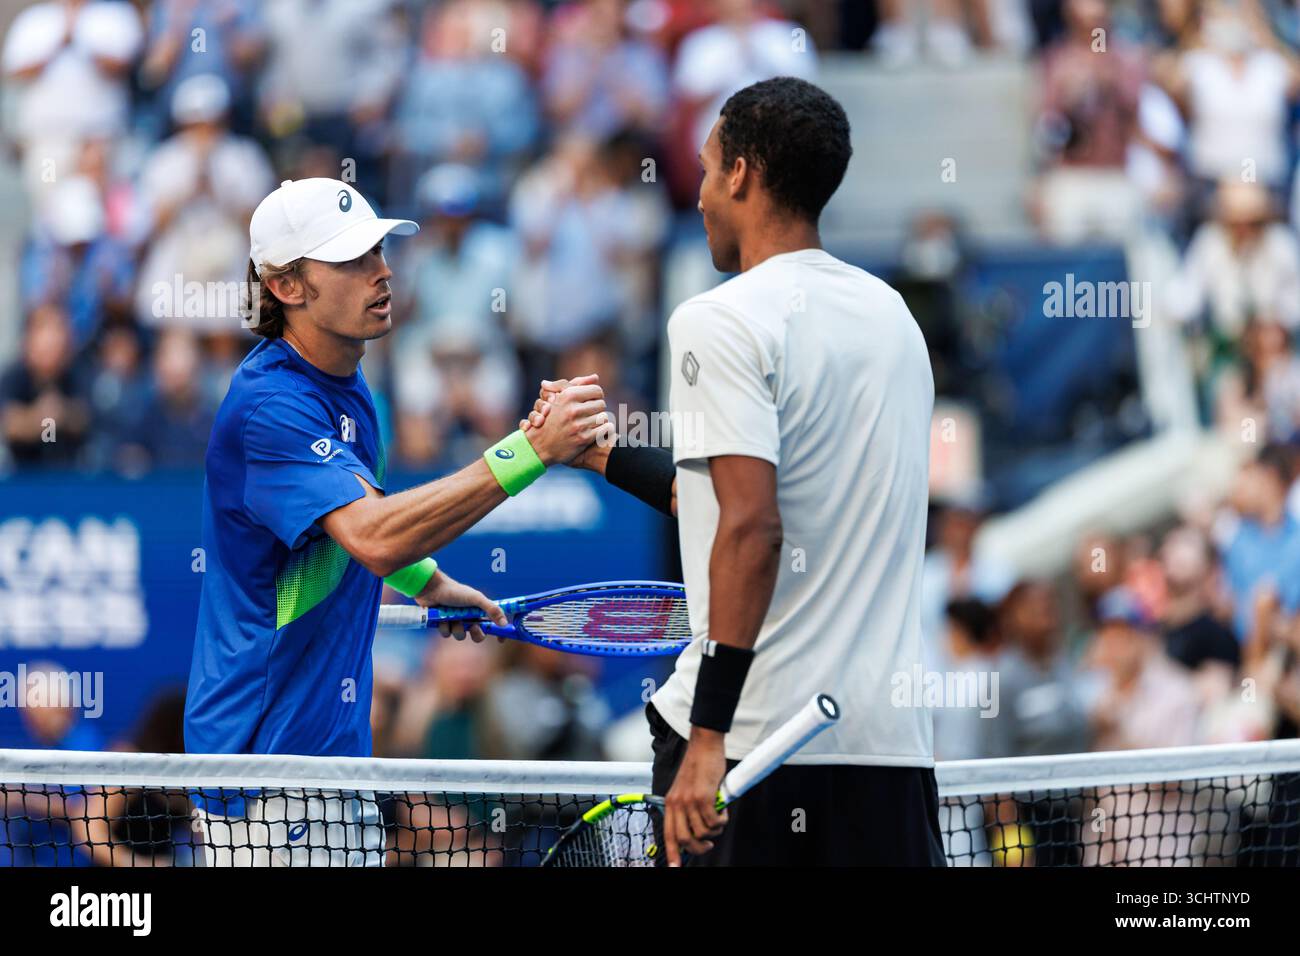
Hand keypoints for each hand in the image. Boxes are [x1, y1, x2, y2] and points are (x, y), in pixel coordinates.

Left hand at [413, 570, 506, 642]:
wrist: (432, 589)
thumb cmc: (455, 591)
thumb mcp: (476, 599)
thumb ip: (492, 610)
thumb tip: (505, 624)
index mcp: (479, 610)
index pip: (493, 623)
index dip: (499, 632)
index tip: (501, 641)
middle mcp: (469, 617)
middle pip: (478, 635)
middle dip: (475, 633)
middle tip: (472, 627)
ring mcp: (456, 621)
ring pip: (460, 636)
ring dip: (457, 628)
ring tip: (452, 617)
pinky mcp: (444, 624)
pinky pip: (447, 634)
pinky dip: (445, 626)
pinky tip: (441, 618)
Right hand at [521, 379, 607, 466]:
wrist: (539, 445)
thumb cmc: (550, 418)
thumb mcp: (559, 397)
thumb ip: (576, 384)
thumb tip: (596, 377)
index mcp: (568, 396)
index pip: (597, 390)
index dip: (596, 396)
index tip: (591, 401)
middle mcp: (573, 410)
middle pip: (601, 404)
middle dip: (597, 409)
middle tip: (590, 413)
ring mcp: (578, 425)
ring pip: (604, 417)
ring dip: (600, 420)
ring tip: (592, 422)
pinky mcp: (583, 439)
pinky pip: (606, 429)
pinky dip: (604, 430)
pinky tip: (597, 431)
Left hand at [662, 728, 727, 866]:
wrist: (704, 745)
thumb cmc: (699, 766)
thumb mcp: (686, 789)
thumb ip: (688, 807)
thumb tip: (697, 830)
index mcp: (670, 803)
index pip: (668, 834)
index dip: (672, 854)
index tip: (675, 868)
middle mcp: (677, 803)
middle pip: (684, 839)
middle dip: (699, 848)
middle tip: (709, 845)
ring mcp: (689, 800)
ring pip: (702, 832)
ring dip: (715, 830)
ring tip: (719, 817)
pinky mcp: (703, 797)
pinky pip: (714, 821)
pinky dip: (722, 819)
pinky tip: (724, 809)